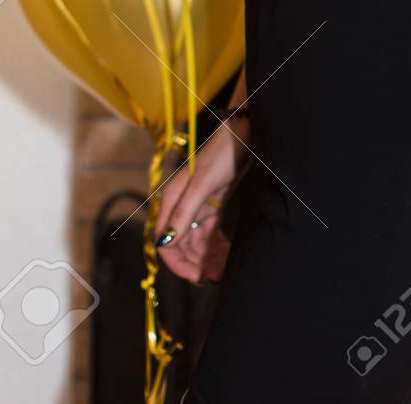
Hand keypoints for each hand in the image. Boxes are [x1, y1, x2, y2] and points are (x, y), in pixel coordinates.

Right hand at [154, 114, 252, 284]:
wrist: (245, 132)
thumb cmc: (223, 153)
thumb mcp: (203, 182)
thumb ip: (184, 211)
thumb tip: (166, 242)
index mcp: (172, 200)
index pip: (164, 242)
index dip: (178, 263)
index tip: (198, 277)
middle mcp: (181, 206)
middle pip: (181, 246)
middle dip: (196, 263)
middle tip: (216, 277)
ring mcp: (197, 206)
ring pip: (196, 242)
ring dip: (207, 258)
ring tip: (225, 270)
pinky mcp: (212, 205)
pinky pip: (210, 234)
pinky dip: (216, 247)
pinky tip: (227, 257)